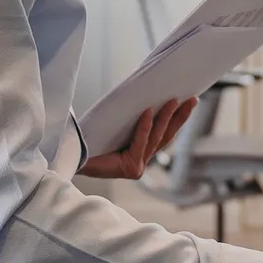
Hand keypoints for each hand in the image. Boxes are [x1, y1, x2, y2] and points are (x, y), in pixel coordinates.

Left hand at [77, 98, 197, 180]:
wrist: (71, 156)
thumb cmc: (90, 140)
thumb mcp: (116, 125)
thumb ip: (131, 119)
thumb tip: (144, 94)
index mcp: (140, 153)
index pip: (164, 134)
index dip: (178, 118)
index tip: (189, 101)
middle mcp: (141, 161)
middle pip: (165, 136)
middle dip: (180, 117)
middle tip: (192, 99)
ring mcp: (137, 167)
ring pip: (155, 139)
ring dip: (165, 118)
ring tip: (173, 100)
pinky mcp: (130, 169)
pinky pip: (139, 143)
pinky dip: (144, 127)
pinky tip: (149, 112)